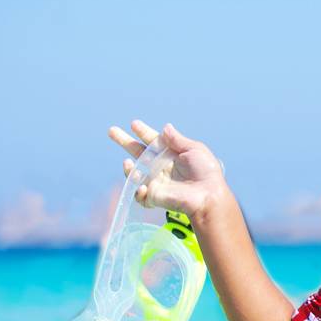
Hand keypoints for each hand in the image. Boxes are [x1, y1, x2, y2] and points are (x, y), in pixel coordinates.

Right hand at [106, 120, 230, 225]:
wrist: (208, 195)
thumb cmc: (205, 172)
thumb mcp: (195, 150)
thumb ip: (177, 140)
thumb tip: (165, 128)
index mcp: (170, 154)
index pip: (153, 141)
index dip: (143, 132)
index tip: (134, 124)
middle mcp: (161, 167)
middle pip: (138, 153)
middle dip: (125, 142)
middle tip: (112, 131)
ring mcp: (156, 182)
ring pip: (134, 173)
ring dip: (129, 169)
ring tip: (128, 164)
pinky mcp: (154, 197)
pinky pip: (139, 194)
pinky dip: (137, 190)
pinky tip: (143, 186)